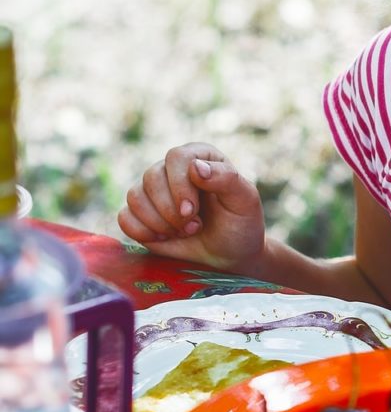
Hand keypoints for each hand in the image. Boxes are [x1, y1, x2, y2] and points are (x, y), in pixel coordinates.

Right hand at [117, 142, 265, 273]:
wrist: (231, 254)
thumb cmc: (240, 224)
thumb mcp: (244, 201)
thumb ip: (227, 179)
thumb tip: (195, 166)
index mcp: (200, 156)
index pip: (177, 157)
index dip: (180, 185)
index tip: (192, 211)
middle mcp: (173, 169)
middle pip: (151, 177)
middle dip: (171, 210)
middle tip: (194, 226)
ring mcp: (154, 191)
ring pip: (135, 197)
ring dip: (160, 222)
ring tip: (185, 232)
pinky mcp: (140, 214)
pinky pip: (124, 217)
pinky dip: (143, 232)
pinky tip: (165, 237)